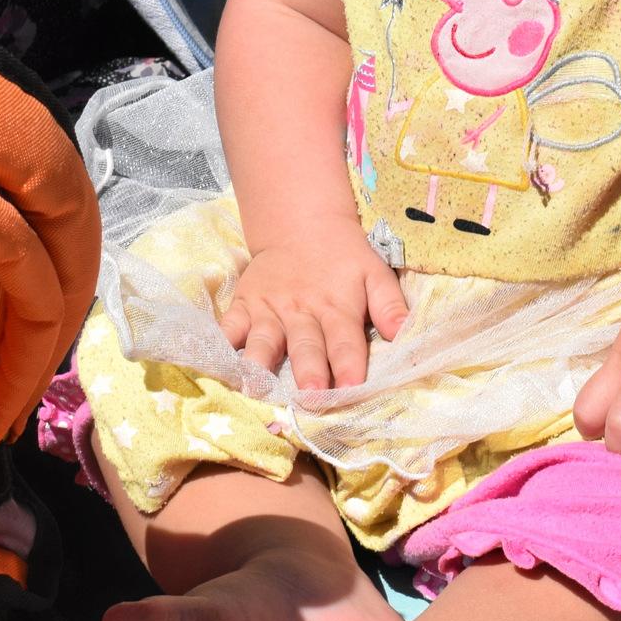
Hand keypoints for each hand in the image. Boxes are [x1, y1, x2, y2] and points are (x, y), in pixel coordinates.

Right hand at [218, 224, 408, 391]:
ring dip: (260, 364)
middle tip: (310, 395)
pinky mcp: (244, 305)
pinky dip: (221, 345)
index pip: (346, 340)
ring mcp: (269, 310)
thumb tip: (404, 333)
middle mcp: (302, 311)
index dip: (349, 364)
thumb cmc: (344, 258)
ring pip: (263, 340)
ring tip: (254, 387)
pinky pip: (229, 326)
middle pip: (305, 345)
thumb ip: (390, 305)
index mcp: (337, 307)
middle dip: (308, 370)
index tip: (351, 388)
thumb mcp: (375, 273)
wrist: (301, 225)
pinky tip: (216, 364)